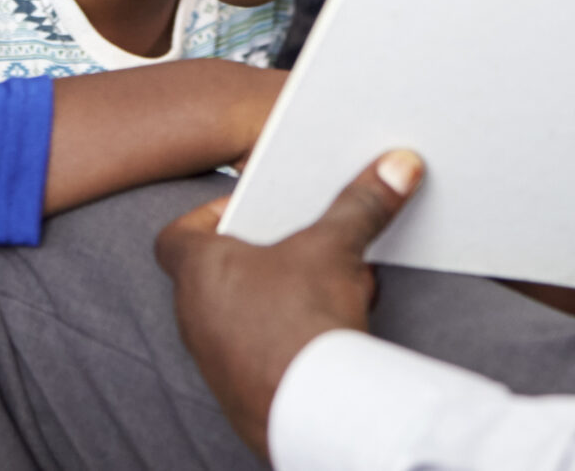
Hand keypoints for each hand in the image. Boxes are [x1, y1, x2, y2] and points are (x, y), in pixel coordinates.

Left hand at [153, 149, 422, 459]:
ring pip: (243, 316)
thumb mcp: (334, 248)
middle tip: (302, 244)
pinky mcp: (241, 394)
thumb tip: (396, 165)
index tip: (248, 210)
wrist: (314, 410)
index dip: (208, 216)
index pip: (178, 235)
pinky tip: (330, 334)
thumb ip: (360, 204)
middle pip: (218, 273)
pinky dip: (289, 340)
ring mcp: (215, 360)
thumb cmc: (301, 322)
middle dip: (265, 257)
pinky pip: (261, 354)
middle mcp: (194, 317)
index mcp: (197, 271)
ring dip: (281, 300)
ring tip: (330, 288)